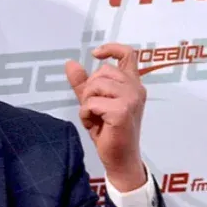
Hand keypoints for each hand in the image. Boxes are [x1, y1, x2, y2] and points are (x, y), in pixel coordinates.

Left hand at [65, 43, 146, 191]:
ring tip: (95, 118)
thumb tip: (70, 63)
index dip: (111, 48)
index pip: (128, 54)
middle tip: (94, 109)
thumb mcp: (93, 103)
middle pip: (103, 71)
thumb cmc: (109, 131)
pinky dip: (86, 114)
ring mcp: (131, 98)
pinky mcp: (122, 111)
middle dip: (90, 89)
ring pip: (96, 85)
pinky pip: (92, 103)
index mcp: (132, 84)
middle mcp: (136, 88)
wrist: (119, 158)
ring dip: (87, 103)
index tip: (95, 54)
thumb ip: (83, 83)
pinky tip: (95, 126)